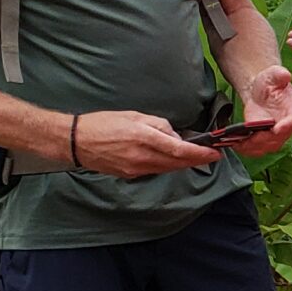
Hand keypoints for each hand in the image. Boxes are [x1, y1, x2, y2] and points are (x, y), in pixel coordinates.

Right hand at [74, 110, 219, 178]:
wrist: (77, 141)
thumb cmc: (104, 123)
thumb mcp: (135, 115)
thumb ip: (159, 125)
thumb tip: (176, 136)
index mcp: (144, 137)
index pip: (180, 150)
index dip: (200, 154)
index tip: (214, 153)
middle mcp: (142, 156)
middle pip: (178, 163)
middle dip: (197, 161)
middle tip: (211, 156)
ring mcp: (136, 168)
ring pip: (168, 169)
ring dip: (183, 164)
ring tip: (195, 157)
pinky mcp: (130, 175)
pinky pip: (155, 171)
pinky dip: (167, 166)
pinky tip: (171, 160)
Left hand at [234, 66, 291, 156]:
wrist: (260, 92)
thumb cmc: (269, 83)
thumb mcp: (273, 74)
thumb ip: (279, 74)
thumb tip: (286, 75)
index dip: (287, 126)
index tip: (277, 129)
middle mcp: (287, 124)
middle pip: (280, 137)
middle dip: (266, 139)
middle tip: (252, 136)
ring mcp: (276, 135)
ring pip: (268, 146)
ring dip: (254, 146)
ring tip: (240, 142)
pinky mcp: (264, 139)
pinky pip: (257, 149)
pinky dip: (246, 149)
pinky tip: (235, 144)